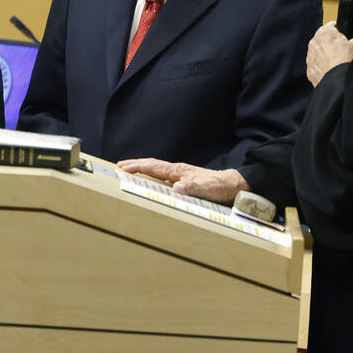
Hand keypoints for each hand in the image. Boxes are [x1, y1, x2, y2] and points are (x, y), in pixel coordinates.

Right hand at [118, 158, 246, 204]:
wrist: (233, 184)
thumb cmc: (220, 187)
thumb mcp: (207, 189)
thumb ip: (192, 187)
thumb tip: (176, 187)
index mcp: (179, 172)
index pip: (154, 168)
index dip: (137, 167)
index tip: (122, 168)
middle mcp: (178, 170)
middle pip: (152, 164)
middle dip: (135, 164)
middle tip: (119, 165)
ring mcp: (181, 173)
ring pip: (157, 167)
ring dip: (142, 167)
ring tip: (130, 168)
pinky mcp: (184, 178)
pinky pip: (163, 173)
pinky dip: (152, 172)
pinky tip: (151, 177)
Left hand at [306, 22, 352, 87]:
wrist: (338, 82)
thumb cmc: (347, 60)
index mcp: (324, 32)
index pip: (332, 26)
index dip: (340, 31)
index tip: (345, 38)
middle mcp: (313, 43)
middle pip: (324, 40)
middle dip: (333, 45)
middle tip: (344, 52)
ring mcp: (309, 57)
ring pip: (319, 54)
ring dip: (327, 57)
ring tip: (338, 63)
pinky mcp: (309, 70)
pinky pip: (317, 67)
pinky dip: (323, 68)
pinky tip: (332, 72)